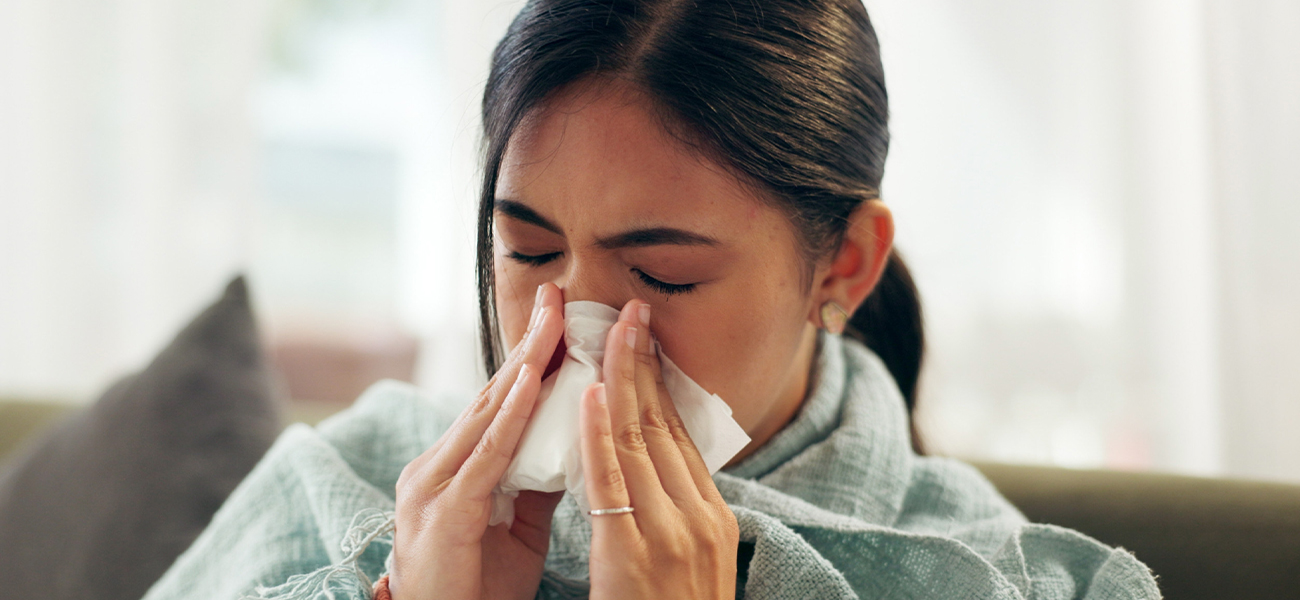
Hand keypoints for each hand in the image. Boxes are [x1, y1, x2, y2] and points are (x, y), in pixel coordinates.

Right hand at [390, 283, 566, 599]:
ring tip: (553, 320)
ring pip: (488, 412)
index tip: (561, 316)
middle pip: (492, 394)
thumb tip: (574, 439)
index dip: (531, 359)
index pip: (500, 402)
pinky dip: (510, 414)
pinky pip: (485, 454)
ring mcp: (433, 484)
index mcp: (454, 468)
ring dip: (524, 364)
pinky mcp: (444, 511)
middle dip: (529, 344)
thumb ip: (537, 479)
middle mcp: (436, 466)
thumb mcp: (516, 525)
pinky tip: (530, 381)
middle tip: (558, 295)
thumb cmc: (476, 588)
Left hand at [579, 300, 738, 599]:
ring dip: (622, 379)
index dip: (659, 382)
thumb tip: (654, 469)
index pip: (680, 434)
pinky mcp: (636, 554)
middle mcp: (699, 516)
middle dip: (644, 363)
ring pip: (641, 440)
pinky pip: (614, 482)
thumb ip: (673, 514)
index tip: (642, 339)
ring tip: (607, 329)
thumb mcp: (688, 561)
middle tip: (628, 310)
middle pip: (665, 425)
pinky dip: (601, 433)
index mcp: (712, 516)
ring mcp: (671, 534)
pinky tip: (590, 392)